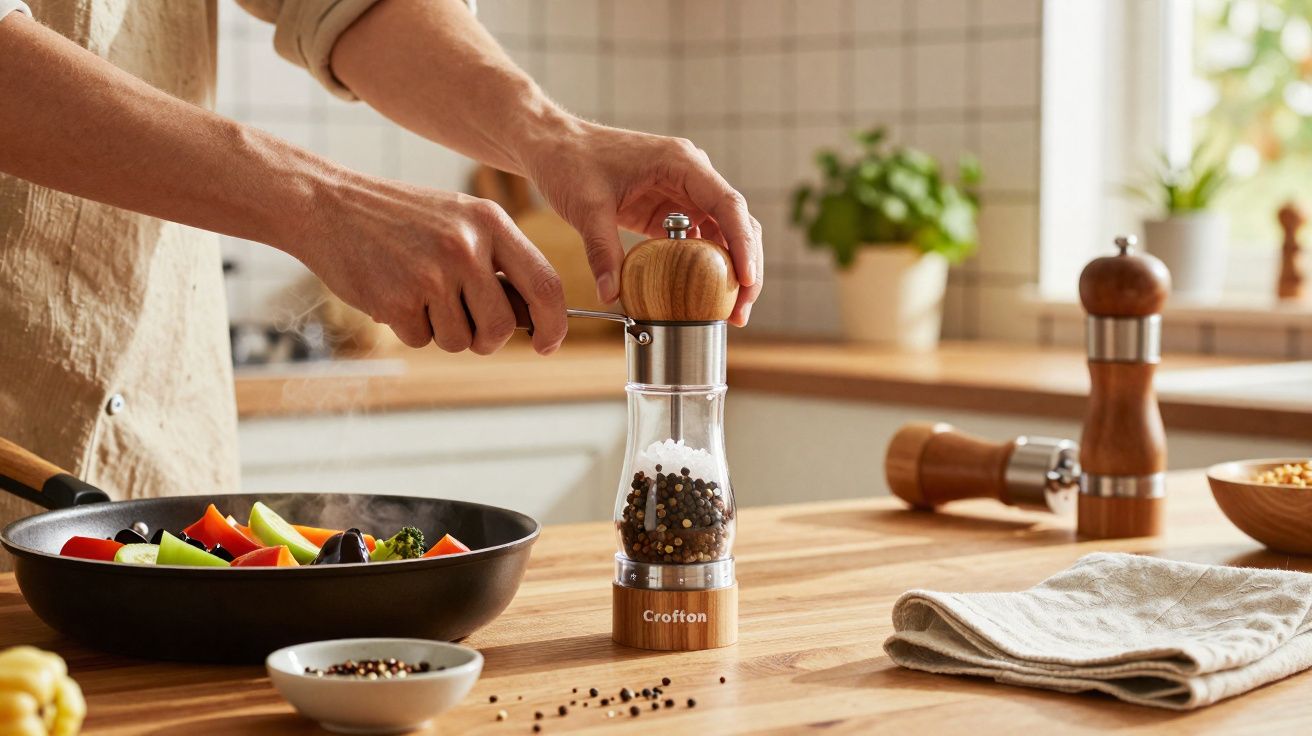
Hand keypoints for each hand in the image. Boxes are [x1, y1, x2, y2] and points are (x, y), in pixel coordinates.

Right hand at [287, 173, 565, 354]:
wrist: (329, 206)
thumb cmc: (401, 220)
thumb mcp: (459, 222)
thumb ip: (499, 263)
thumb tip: (535, 319)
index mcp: (490, 223)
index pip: (545, 284)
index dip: (555, 323)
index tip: (548, 343)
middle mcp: (466, 247)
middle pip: (502, 326)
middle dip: (487, 339)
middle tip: (465, 323)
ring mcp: (431, 274)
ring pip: (461, 340)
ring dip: (442, 331)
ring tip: (419, 293)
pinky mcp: (397, 300)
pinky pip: (422, 340)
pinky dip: (409, 328)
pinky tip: (393, 293)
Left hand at [521, 120, 762, 325]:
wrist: (553, 145)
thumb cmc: (571, 161)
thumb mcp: (585, 207)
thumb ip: (601, 250)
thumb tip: (611, 295)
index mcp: (681, 162)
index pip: (728, 204)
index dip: (743, 244)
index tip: (746, 279)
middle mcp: (691, 175)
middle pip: (736, 223)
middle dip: (746, 267)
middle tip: (740, 310)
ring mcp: (683, 193)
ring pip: (724, 234)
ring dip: (730, 272)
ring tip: (730, 312)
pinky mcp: (670, 211)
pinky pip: (699, 241)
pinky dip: (706, 268)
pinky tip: (705, 297)